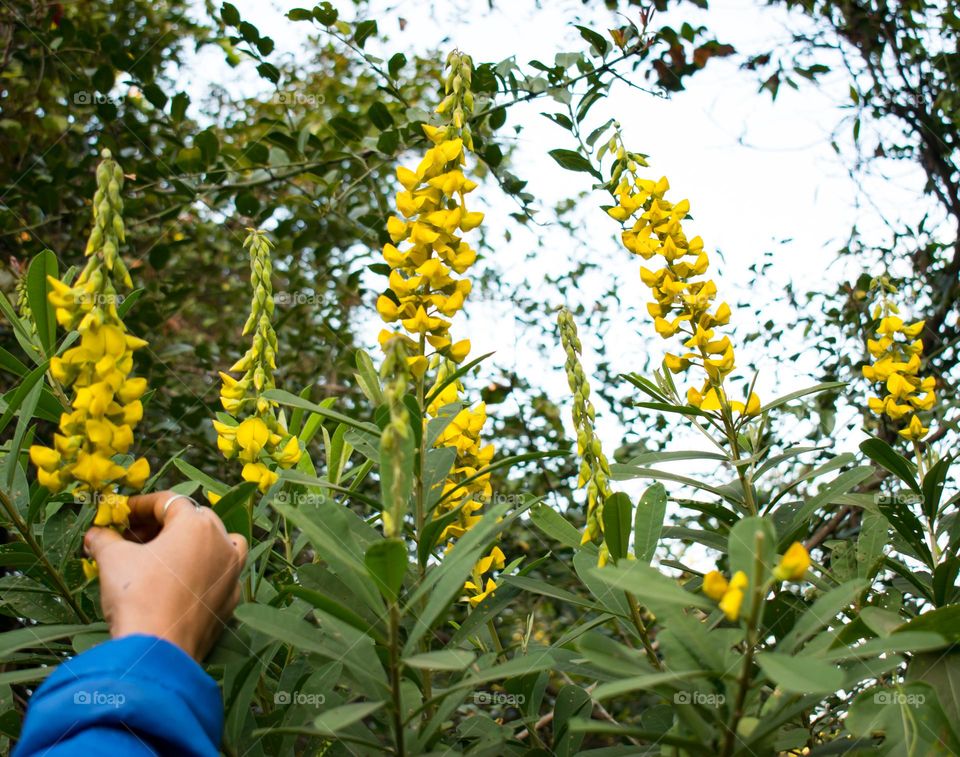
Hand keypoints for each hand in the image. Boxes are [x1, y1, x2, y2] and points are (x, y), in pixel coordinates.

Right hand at [84, 491, 247, 660]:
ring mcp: (232, 572)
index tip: (121, 515)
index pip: (168, 502)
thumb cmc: (137, 596)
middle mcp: (223, 543)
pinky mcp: (231, 600)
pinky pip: (221, 575)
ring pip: (218, 544)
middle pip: (194, 520)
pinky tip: (181, 583)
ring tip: (164, 556)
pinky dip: (204, 571)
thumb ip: (104, 539)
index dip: (140, 506)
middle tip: (134, 538)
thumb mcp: (113, 560)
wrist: (157, 651)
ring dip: (192, 544)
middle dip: (163, 525)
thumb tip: (94, 534)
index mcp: (197, 525)